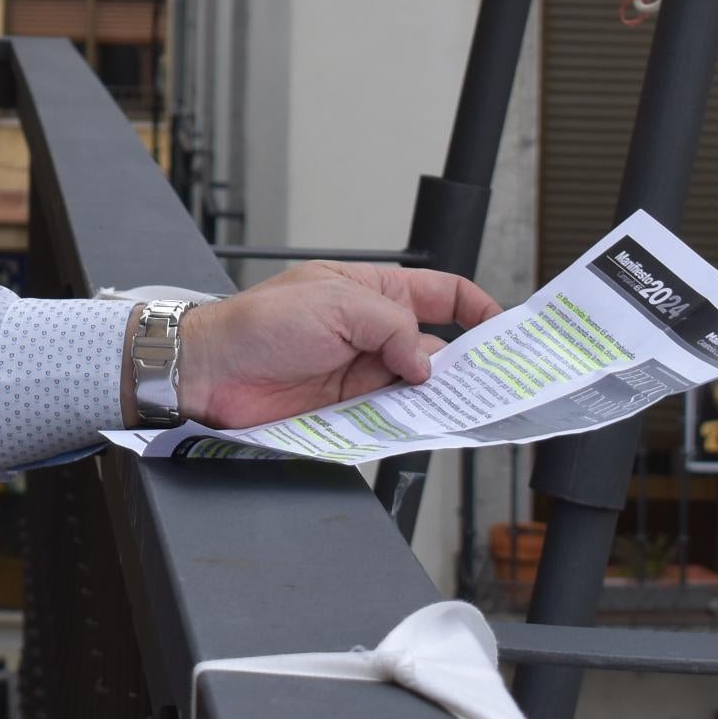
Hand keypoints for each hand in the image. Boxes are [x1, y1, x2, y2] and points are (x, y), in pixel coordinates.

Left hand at [168, 262, 503, 430]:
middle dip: (467, 363)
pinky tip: (424, 426)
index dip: (476, 308)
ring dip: (440, 398)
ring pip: (421, 388)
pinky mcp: (350, 411)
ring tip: (463, 407)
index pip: (440, 294)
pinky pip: (394, 418)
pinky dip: (413, 424)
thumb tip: (427, 362)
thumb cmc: (259, 323)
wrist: (211, 372)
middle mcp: (373, 334)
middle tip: (496, 381)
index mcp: (373, 292)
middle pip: (439, 348)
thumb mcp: (335, 304)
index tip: (506, 327)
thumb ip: (391, 327)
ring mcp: (363, 374)